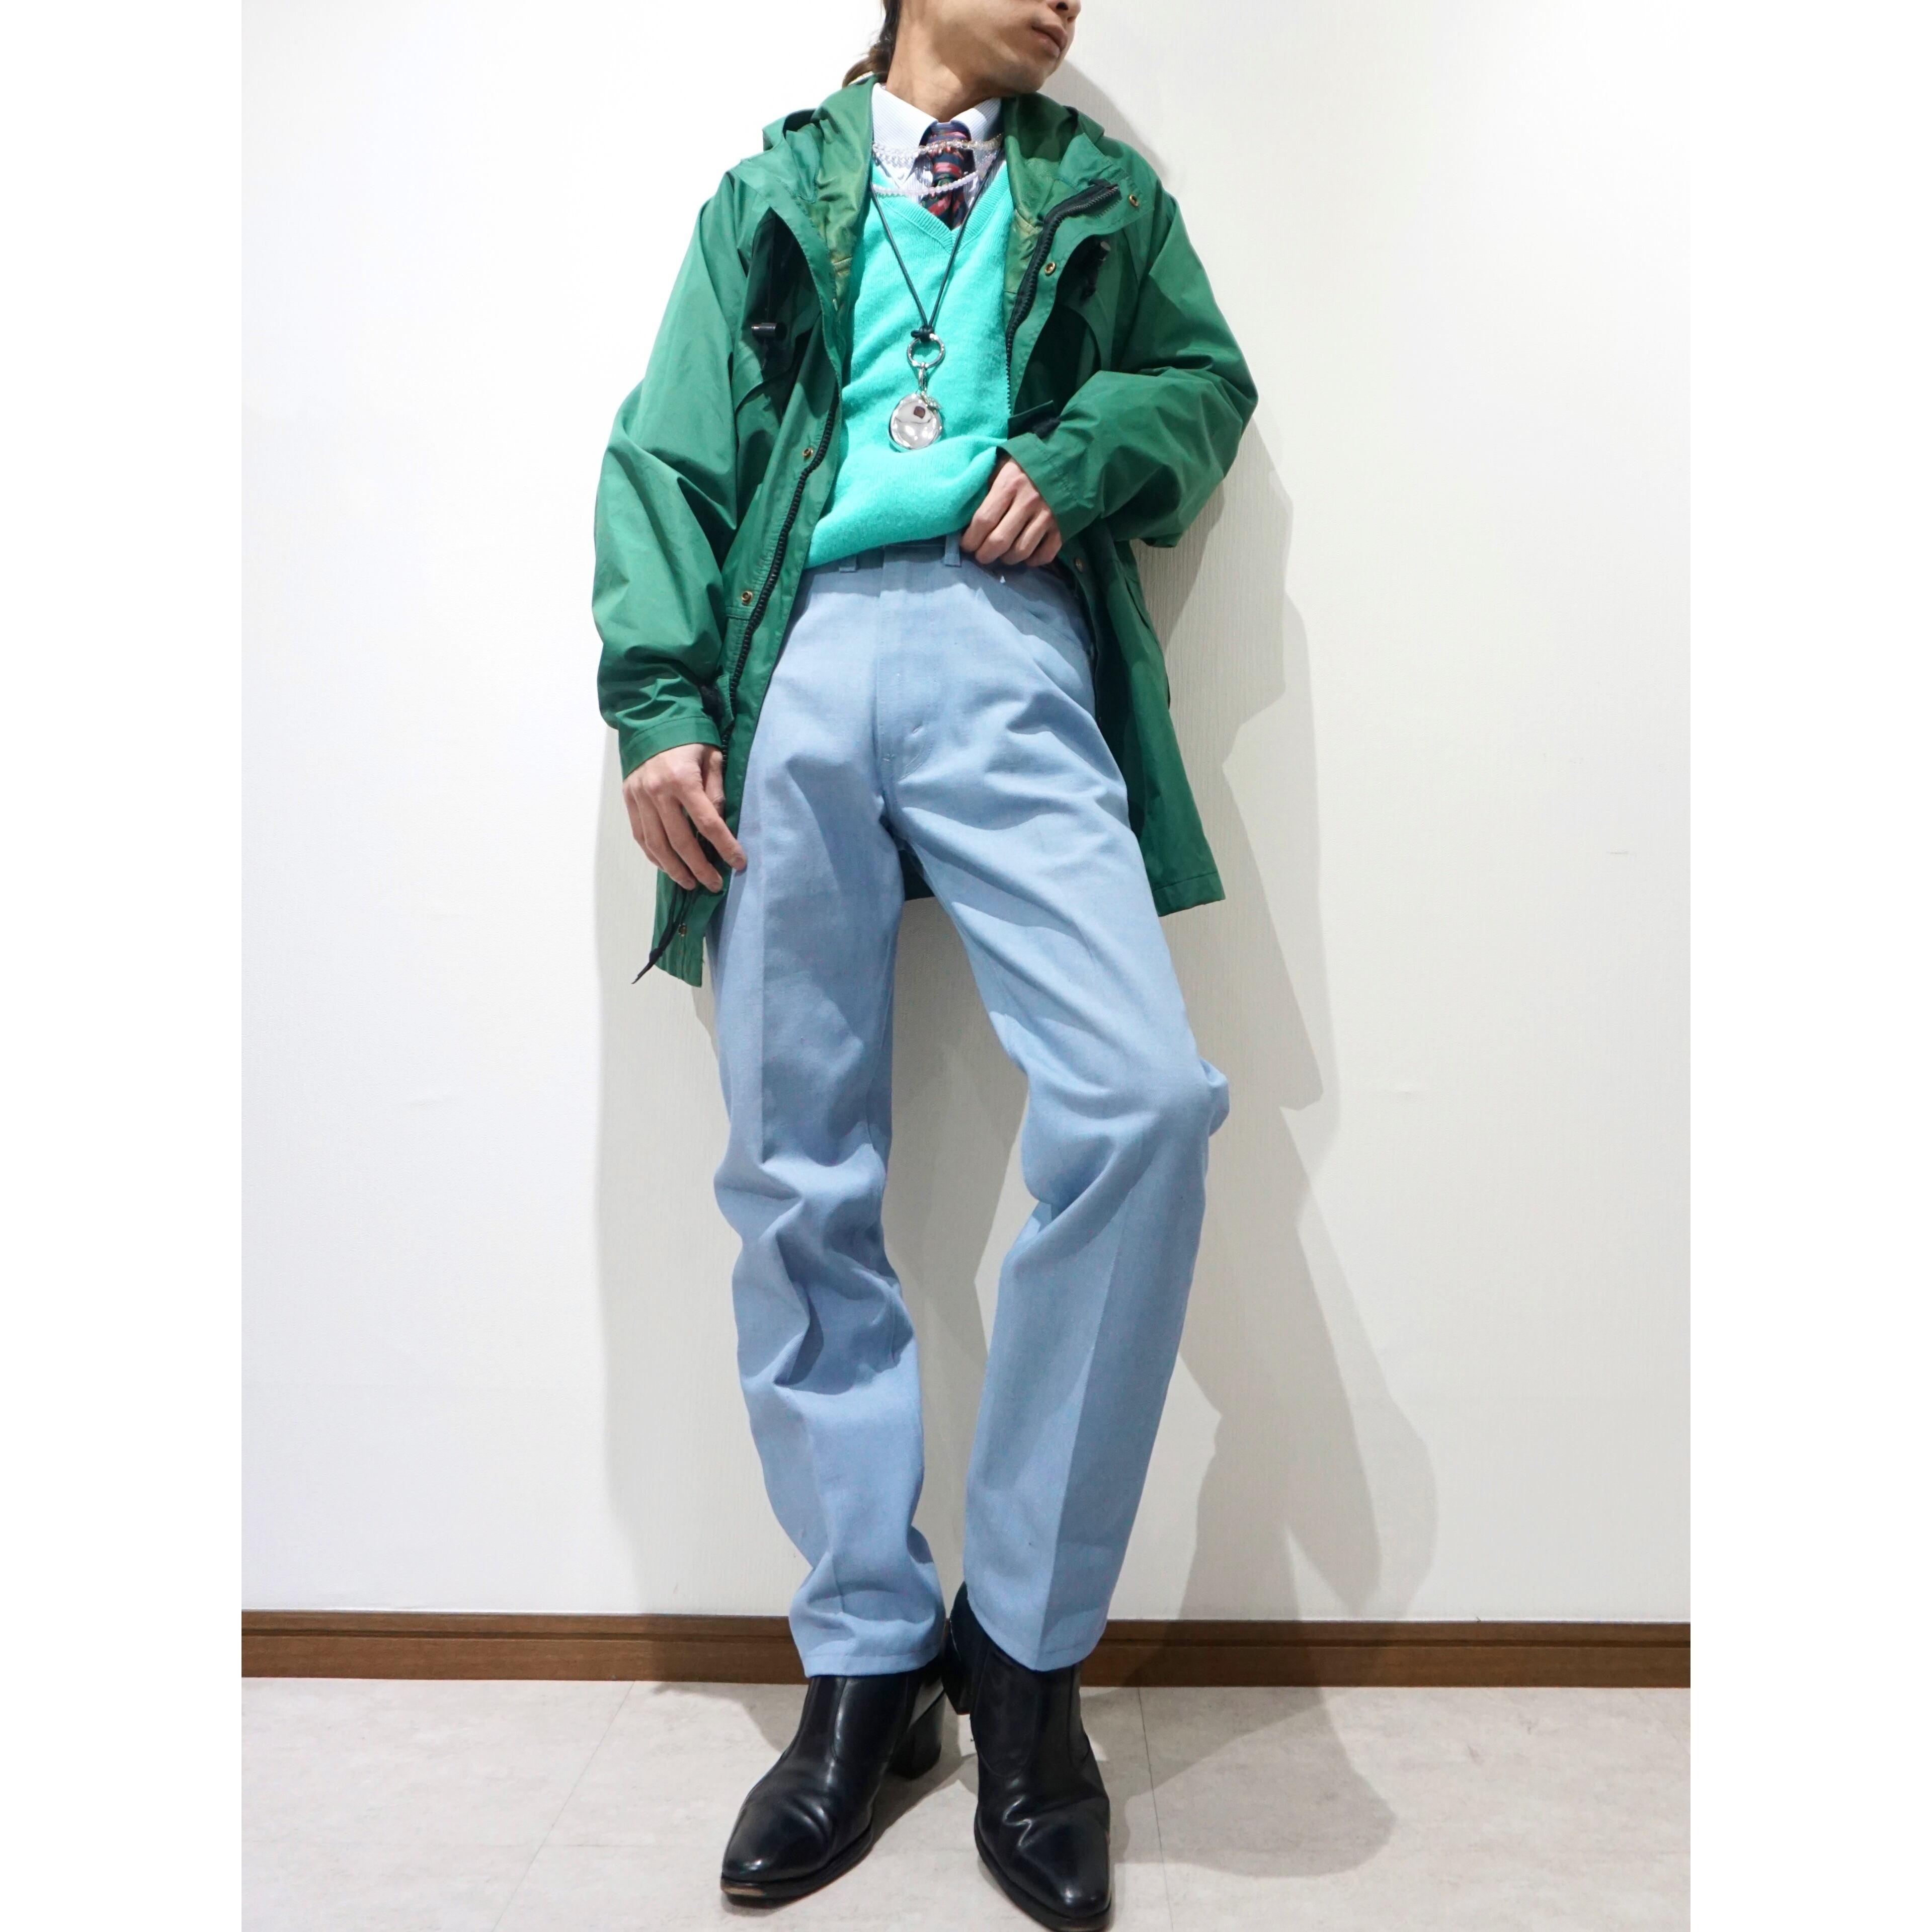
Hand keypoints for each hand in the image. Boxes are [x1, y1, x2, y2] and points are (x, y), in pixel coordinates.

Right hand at [622, 742, 745, 892]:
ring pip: (656, 844)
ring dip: (674, 868)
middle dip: (699, 867)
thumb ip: (716, 791)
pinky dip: (654, 855)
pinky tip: (667, 866)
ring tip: (690, 883)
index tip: (738, 863)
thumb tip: (718, 824)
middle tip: (714, 884)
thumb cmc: (689, 738)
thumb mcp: (712, 758)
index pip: (707, 824)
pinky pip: (640, 835)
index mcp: (682, 780)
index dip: (724, 847)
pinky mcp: (628, 799)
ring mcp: (639, 797)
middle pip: (680, 841)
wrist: (651, 718)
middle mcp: (657, 792)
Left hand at [962, 453, 1062, 566]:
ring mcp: (1047, 516)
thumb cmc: (1027, 464)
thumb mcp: (1003, 466)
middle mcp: (1028, 502)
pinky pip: (1045, 554)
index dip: (970, 539)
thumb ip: (987, 489)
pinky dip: (1033, 560)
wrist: (1067, 459)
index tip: (966, 544)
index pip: (984, 520)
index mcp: (1009, 484)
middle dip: (984, 554)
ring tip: (1001, 555)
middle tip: (981, 555)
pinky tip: (1025, 556)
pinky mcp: (1062, 526)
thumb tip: (967, 518)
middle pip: (999, 541)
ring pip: (1020, 552)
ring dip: (1007, 559)